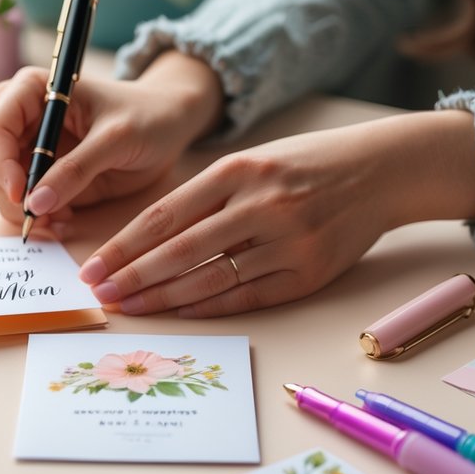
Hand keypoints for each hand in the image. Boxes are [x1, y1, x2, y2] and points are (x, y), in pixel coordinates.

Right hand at [0, 52, 223, 234]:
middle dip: (12, 195)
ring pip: (2, 187)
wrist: (168, 124)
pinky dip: (37, 217)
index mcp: (33, 90)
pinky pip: (24, 202)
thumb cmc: (146, 116)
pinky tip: (64, 218)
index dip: (1, 164)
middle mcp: (24, 119)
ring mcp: (31, 149)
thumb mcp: (116, 139)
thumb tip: (36, 203)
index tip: (23, 196)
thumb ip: (76, 169)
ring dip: (24, 211)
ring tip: (59, 219)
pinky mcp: (44, 174)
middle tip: (42, 218)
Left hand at [77, 110, 474, 316]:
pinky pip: (247, 296)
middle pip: (180, 251)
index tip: (94, 267)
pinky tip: (180, 312)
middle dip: (133, 277)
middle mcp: (260, 205)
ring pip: (211, 278)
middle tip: (100, 294)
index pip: (165, 216)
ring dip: (165, 298)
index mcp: (238, 171)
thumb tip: (150, 240)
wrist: (380, 172)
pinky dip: (209, 306)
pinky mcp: (308, 273)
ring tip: (131, 308)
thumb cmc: (305, 164)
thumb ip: (207, 196)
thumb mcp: (253, 161)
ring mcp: (286, 242)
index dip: (123, 247)